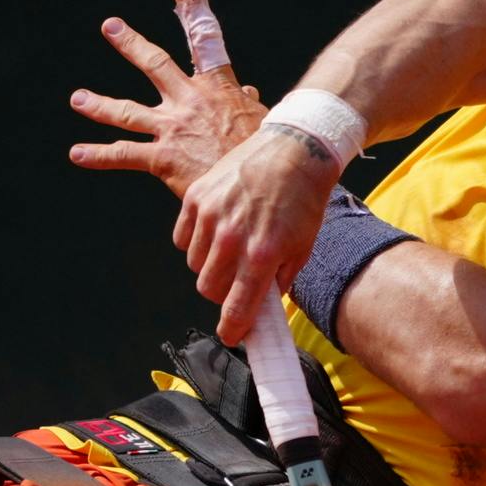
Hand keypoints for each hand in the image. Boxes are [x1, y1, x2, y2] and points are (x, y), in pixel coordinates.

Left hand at [65, 0, 263, 198]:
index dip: (192, 6)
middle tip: (111, 27)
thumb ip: (247, 103)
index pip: (205, 38)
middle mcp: (189, 101)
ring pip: (126, 111)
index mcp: (217, 88)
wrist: (258, 186)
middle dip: (130, 43)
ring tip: (78, 99)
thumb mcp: (262, 123)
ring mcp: (172, 128)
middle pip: (154, 63)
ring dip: (99, 104)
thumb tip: (249, 91)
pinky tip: (77, 153)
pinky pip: (123, 153)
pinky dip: (98, 154)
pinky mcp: (162, 158)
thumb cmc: (265, 156)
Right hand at [173, 104, 339, 342]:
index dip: (232, 328)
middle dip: (222, 293)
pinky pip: (183, 238)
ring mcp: (210, 216)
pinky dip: (195, 243)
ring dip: (210, 267)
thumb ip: (279, 281)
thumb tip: (262, 305)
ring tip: (229, 252)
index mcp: (262, 255)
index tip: (231, 335)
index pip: (237, 307)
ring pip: (195, 265)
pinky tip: (214, 234)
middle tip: (235, 283)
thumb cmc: (303, 198)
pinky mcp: (196, 197)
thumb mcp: (302, 247)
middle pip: (208, 288)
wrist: (294, 150)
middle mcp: (232, 238)